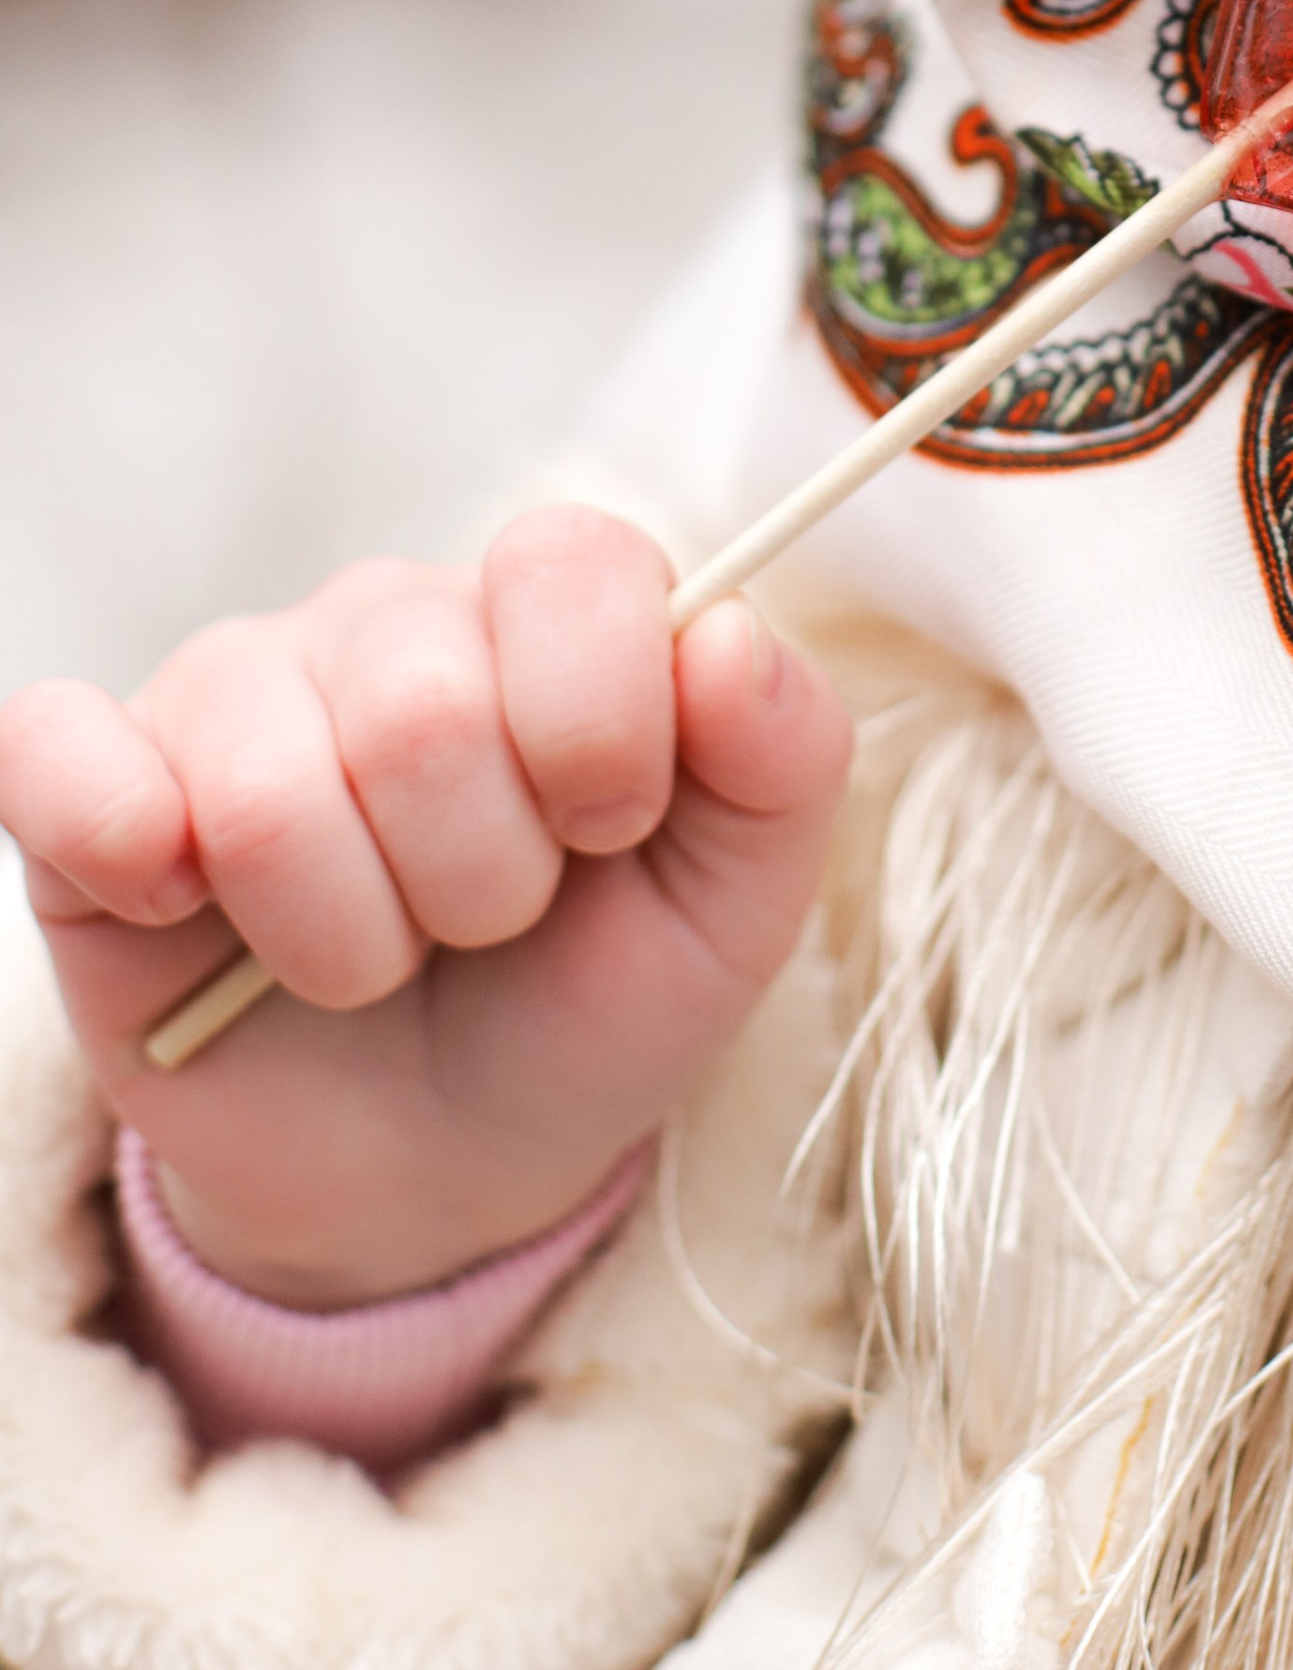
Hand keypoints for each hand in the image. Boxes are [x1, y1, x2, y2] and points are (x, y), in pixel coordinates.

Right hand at [0, 508, 850, 1306]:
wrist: (445, 1167)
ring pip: (268, 785)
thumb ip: (781, 753)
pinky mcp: (88, 790)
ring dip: (347, 939)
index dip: (602, 728)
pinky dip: (124, 843)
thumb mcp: (738, 904)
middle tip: (485, 924)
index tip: (610, 831)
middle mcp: (384, 621)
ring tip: (376, 957)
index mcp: (545, 611)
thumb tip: (723, 631)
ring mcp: (231, 692)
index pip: (571, 565)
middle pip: (421, 703)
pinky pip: (59, 755)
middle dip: (479, 879)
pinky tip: (182, 906)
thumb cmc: (592, 1002)